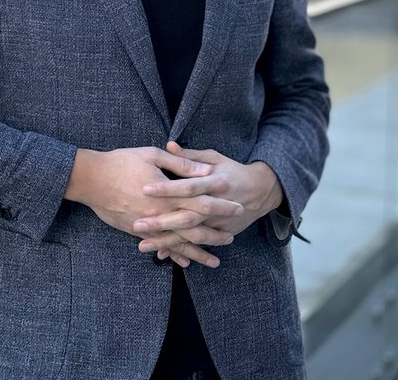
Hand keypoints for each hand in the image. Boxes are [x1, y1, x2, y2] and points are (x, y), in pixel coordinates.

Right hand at [64, 145, 222, 266]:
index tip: (237, 206)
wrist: (90, 180)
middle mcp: (160, 214)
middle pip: (194, 228)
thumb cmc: (121, 162)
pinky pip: (160, 246)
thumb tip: (204, 171)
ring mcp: (148, 225)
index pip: (201, 202)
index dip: (220, 205)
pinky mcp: (137, 231)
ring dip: (198, 251)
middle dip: (215, 233)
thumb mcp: (152, 155)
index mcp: (167, 194)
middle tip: (232, 237)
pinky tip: (185, 262)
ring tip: (215, 260)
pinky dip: (174, 254)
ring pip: (179, 243)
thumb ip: (180, 164)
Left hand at [132, 141, 282, 258]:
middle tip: (137, 224)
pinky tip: (161, 254)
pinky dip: (180, 251)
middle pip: (187, 216)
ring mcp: (218, 222)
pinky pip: (197, 244)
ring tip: (142, 245)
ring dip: (166, 241)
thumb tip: (168, 144)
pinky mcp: (220, 233)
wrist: (260, 191)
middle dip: (162, 222)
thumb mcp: (213, 158)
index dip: (167, 188)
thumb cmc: (232, 170)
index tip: (145, 189)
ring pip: (190, 235)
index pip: (187, 186)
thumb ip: (189, 156)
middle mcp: (216, 204)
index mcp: (213, 182)